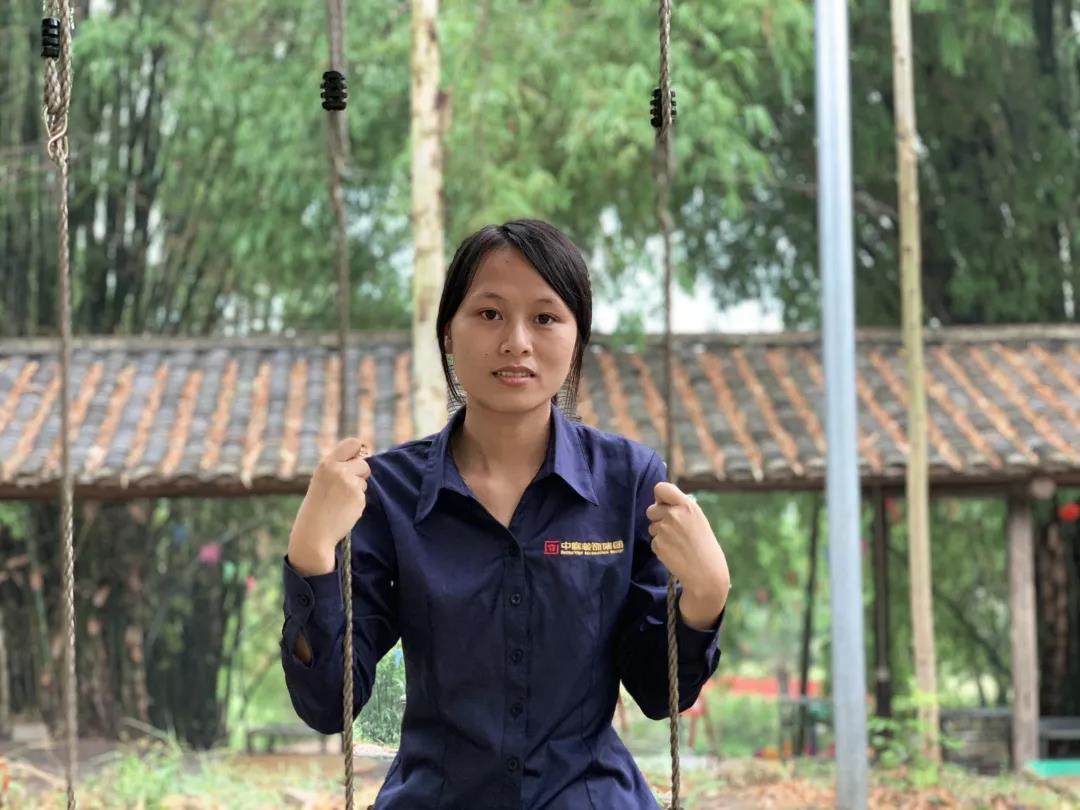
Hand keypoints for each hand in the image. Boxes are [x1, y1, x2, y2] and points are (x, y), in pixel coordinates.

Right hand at [287, 438, 369, 575]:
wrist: (313, 534)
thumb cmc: (316, 508)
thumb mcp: (321, 481)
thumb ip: (337, 470)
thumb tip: (361, 460)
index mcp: (326, 464)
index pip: (352, 443)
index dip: (358, 452)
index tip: (357, 460)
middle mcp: (338, 470)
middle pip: (364, 463)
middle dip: (360, 474)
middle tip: (346, 488)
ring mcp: (349, 483)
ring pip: (364, 481)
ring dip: (357, 490)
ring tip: (339, 502)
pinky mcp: (358, 497)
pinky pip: (363, 496)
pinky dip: (357, 503)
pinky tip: (343, 511)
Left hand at [646, 482, 730, 616]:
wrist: (706, 571)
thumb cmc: (703, 544)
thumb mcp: (697, 519)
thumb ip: (680, 508)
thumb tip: (659, 501)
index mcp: (687, 505)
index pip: (660, 488)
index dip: (659, 496)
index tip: (663, 503)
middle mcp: (674, 514)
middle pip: (651, 509)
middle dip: (658, 518)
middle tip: (673, 530)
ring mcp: (664, 529)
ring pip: (652, 527)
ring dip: (660, 534)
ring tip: (678, 543)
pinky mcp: (658, 544)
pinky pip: (653, 541)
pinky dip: (661, 547)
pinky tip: (674, 553)